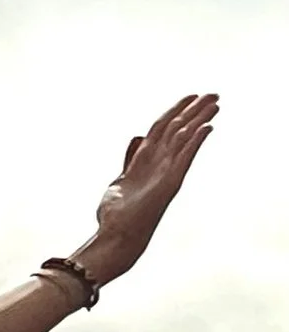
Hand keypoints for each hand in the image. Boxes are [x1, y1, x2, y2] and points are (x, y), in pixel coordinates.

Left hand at [82, 93, 217, 282]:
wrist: (116, 236)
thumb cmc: (117, 214)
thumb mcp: (121, 179)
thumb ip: (131, 158)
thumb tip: (138, 137)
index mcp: (146, 161)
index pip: (165, 128)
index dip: (177, 110)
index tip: (191, 96)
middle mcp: (159, 165)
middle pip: (178, 129)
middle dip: (195, 110)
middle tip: (214, 94)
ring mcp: (165, 174)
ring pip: (184, 139)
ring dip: (199, 119)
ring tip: (215, 102)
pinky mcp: (169, 184)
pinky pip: (184, 158)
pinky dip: (195, 142)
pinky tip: (207, 128)